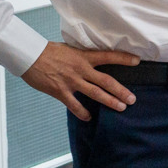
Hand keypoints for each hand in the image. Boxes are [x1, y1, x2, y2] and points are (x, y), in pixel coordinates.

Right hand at [20, 41, 138, 120]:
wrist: (30, 56)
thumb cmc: (49, 51)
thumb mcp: (71, 49)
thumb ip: (83, 57)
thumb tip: (92, 60)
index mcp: (85, 56)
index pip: (109, 56)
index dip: (124, 59)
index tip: (137, 61)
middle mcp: (82, 69)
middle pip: (106, 81)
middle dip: (121, 90)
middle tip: (132, 99)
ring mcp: (72, 81)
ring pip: (95, 93)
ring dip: (109, 101)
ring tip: (120, 108)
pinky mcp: (60, 91)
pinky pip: (74, 104)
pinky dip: (82, 112)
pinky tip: (89, 117)